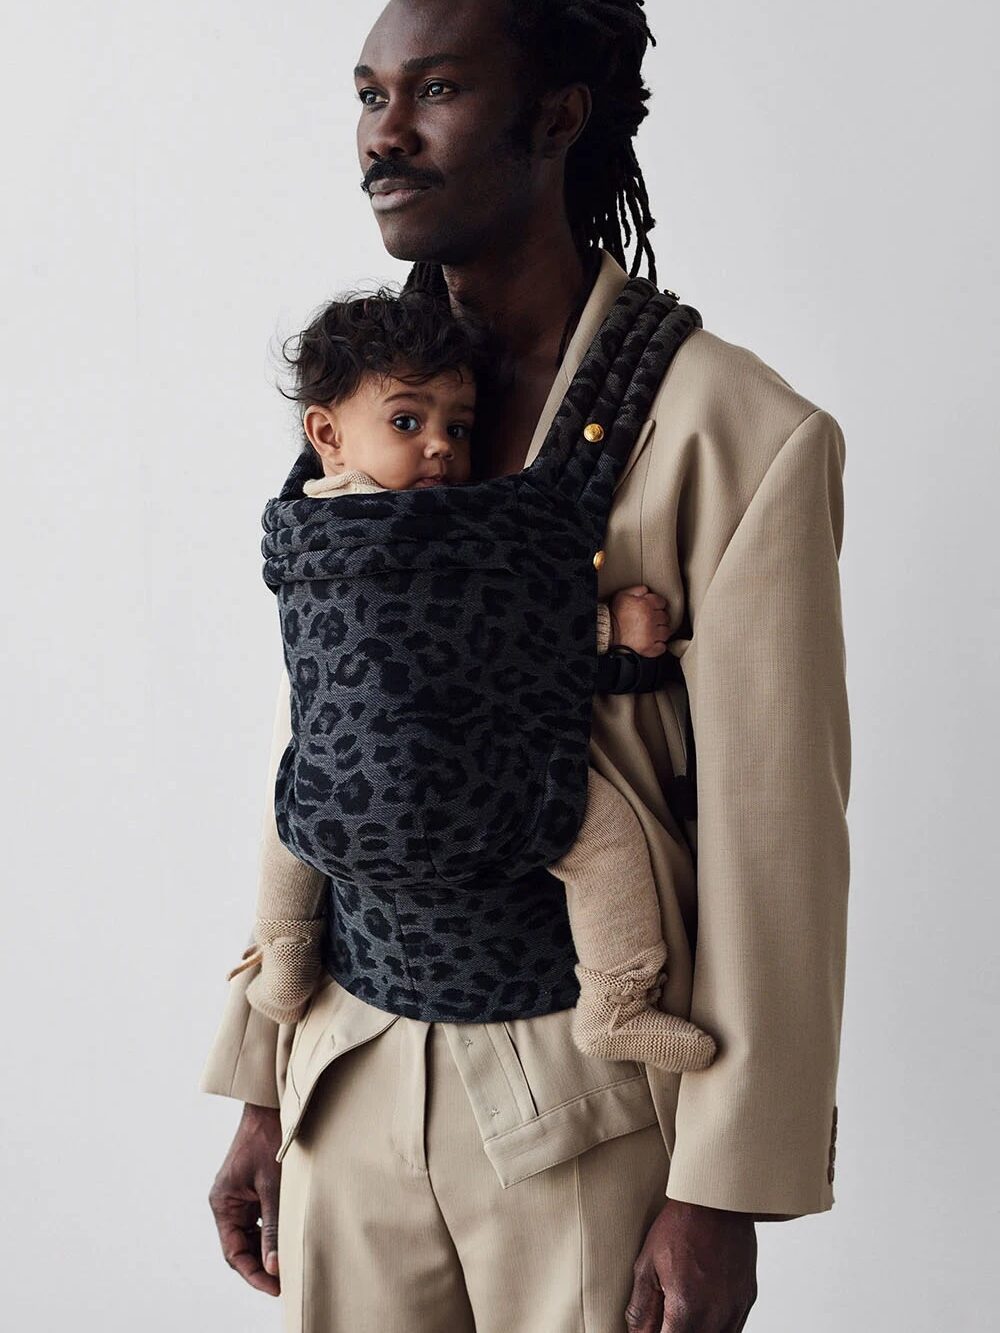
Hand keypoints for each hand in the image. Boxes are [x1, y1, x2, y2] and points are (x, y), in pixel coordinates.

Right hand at [208, 1102, 282, 1296]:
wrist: (272, 1107)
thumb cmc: (269, 1140)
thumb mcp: (272, 1187)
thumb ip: (273, 1226)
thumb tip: (274, 1265)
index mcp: (223, 1203)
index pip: (234, 1252)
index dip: (253, 1273)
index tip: (275, 1287)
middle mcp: (228, 1203)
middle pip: (241, 1247)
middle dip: (261, 1265)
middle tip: (285, 1282)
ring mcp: (240, 1197)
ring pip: (252, 1236)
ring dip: (268, 1249)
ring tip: (289, 1265)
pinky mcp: (253, 1190)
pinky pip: (260, 1220)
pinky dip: (273, 1232)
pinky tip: (289, 1239)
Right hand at [609, 585, 669, 656]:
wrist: (606, 632)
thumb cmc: (614, 614)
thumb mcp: (623, 595)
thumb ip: (637, 590)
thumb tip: (647, 590)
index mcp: (646, 605)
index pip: (662, 603)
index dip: (658, 605)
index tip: (655, 609)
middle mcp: (651, 619)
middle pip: (665, 618)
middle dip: (659, 618)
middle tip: (652, 620)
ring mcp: (651, 635)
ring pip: (666, 632)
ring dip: (661, 631)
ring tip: (653, 631)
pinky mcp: (648, 648)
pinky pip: (661, 647)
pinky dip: (659, 646)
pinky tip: (654, 642)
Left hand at [626, 1198, 756, 1330]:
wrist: (717, 1199)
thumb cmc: (682, 1225)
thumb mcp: (648, 1264)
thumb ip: (641, 1308)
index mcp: (687, 1310)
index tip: (651, 1330)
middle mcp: (716, 1316)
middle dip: (674, 1332)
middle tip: (664, 1320)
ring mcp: (736, 1309)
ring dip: (696, 1330)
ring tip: (682, 1313)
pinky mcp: (748, 1299)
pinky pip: (733, 1329)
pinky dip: (716, 1327)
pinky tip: (702, 1311)